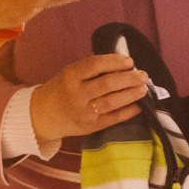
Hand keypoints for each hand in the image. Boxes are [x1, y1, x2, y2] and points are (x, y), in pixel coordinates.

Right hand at [30, 53, 149, 140]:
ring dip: (131, 94)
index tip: (129, 61)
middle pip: (107, 84)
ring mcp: (84, 112)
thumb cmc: (62, 89)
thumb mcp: (70, 73)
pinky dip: (128, 111)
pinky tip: (139, 105)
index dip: (114, 62)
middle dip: (128, 78)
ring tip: (143, 89)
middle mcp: (77, 94)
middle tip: (143, 75)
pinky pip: (113, 118)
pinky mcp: (91, 126)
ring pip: (112, 102)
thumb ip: (92, 69)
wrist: (44, 115)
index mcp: (71, 76)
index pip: (95, 65)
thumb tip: (123, 63)